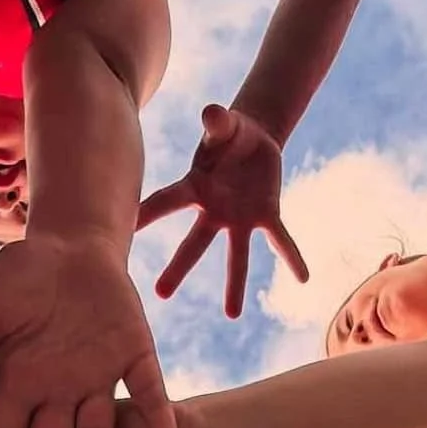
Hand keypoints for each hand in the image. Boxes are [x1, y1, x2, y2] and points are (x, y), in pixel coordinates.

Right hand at [139, 106, 307, 318]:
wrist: (252, 136)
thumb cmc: (229, 132)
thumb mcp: (224, 124)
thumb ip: (218, 122)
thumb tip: (212, 111)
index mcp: (194, 188)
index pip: (165, 203)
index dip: (145, 215)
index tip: (122, 234)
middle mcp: (213, 211)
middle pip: (194, 244)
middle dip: (178, 269)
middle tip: (160, 294)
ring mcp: (239, 218)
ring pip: (235, 256)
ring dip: (234, 285)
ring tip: (232, 315)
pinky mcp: (266, 216)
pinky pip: (280, 240)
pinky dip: (291, 257)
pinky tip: (304, 278)